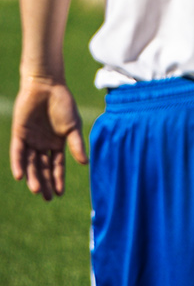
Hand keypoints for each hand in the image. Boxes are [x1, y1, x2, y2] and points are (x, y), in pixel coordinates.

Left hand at [10, 75, 86, 200]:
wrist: (47, 86)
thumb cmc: (63, 105)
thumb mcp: (73, 127)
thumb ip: (76, 145)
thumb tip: (84, 164)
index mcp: (57, 144)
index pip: (57, 166)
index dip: (58, 179)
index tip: (59, 194)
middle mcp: (43, 145)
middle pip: (43, 168)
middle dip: (44, 183)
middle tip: (46, 198)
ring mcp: (31, 140)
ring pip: (31, 163)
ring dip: (33, 177)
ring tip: (36, 190)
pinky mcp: (19, 135)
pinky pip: (18, 153)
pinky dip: (19, 164)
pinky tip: (21, 176)